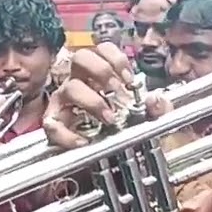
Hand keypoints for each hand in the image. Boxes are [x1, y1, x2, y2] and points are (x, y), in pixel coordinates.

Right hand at [43, 43, 169, 149]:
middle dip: (101, 71)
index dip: (116, 59)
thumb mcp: (149, 120)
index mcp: (100, 75)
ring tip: (109, 118)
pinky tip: (84, 142)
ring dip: (92, 100)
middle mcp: (80, 81)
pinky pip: (53, 125)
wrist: (112, 161)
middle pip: (81, 57)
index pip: (102, 49)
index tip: (129, 79)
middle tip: (117, 91)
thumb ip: (159, 109)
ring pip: (70, 87)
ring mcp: (64, 101)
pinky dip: (67, 134)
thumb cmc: (124, 134)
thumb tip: (155, 99)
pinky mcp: (55, 125)